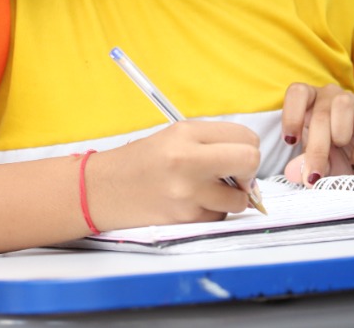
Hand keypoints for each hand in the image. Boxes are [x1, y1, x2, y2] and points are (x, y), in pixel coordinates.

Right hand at [89, 121, 259, 229]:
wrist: (103, 189)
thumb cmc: (141, 161)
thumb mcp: (174, 136)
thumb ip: (213, 142)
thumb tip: (250, 162)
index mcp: (186, 133)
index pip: (244, 136)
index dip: (247, 146)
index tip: (237, 154)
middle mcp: (187, 160)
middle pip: (249, 161)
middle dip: (249, 171)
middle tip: (236, 175)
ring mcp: (187, 193)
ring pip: (240, 199)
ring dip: (231, 198)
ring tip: (206, 191)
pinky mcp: (184, 219)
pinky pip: (219, 217)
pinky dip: (212, 212)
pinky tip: (191, 204)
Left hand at [280, 83, 353, 185]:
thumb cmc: (337, 158)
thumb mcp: (317, 162)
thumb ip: (304, 164)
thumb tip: (292, 172)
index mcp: (311, 102)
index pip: (297, 92)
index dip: (291, 114)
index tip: (291, 141)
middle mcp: (332, 97)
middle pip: (320, 113)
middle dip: (316, 148)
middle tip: (314, 176)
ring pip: (343, 105)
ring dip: (339, 135)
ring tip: (341, 151)